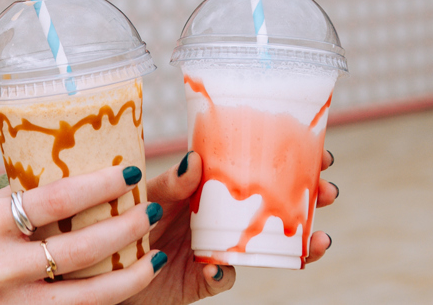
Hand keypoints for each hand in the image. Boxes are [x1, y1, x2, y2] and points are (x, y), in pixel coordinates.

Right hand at [0, 164, 166, 304]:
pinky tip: (119, 294)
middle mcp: (0, 267)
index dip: (101, 185)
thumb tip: (62, 184)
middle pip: (82, 250)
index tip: (130, 175)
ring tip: (154, 257)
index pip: (58, 199)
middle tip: (152, 213)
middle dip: (126, 230)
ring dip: (127, 277)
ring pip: (85, 298)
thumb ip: (12, 204)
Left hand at [123, 147, 338, 304]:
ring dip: (297, 243)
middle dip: (308, 199)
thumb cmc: (125, 218)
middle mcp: (222, 215)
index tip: (322, 155)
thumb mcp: (146, 194)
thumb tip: (195, 160)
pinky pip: (224, 277)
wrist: (104, 263)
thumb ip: (170, 182)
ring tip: (318, 240)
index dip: (293, 161)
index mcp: (212, 186)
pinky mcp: (205, 278)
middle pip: (276, 205)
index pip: (258, 168)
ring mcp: (219, 246)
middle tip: (329, 193)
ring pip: (266, 245)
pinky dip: (223, 273)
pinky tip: (218, 267)